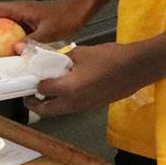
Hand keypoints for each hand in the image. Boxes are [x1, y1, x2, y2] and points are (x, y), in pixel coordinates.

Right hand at [0, 0, 88, 52]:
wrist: (79, 10)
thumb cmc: (66, 16)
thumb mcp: (49, 31)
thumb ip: (33, 41)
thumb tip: (16, 50)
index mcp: (17, 9)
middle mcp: (15, 12)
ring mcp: (19, 19)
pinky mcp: (25, 26)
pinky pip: (6, 34)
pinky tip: (0, 57)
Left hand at [26, 41, 156, 117]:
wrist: (136, 68)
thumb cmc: (108, 58)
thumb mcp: (80, 53)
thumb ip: (62, 59)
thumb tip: (51, 60)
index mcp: (67, 89)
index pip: (41, 89)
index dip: (34, 82)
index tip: (29, 77)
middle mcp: (73, 103)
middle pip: (47, 111)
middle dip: (35, 105)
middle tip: (29, 96)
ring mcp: (84, 108)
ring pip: (60, 111)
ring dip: (51, 105)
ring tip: (46, 92)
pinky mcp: (94, 107)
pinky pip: (73, 108)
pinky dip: (65, 102)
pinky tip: (67, 89)